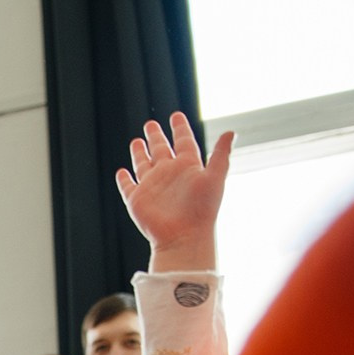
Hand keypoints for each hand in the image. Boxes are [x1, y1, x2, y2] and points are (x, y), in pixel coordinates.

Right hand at [113, 113, 233, 272]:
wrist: (184, 238)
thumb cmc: (202, 210)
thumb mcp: (215, 178)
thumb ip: (221, 155)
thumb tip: (231, 133)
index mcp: (187, 167)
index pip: (183, 141)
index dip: (180, 128)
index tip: (176, 116)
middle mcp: (169, 174)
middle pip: (160, 150)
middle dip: (155, 137)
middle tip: (151, 124)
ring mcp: (152, 186)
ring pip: (143, 164)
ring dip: (139, 153)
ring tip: (136, 141)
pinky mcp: (138, 200)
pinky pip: (128, 186)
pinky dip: (124, 179)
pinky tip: (122, 171)